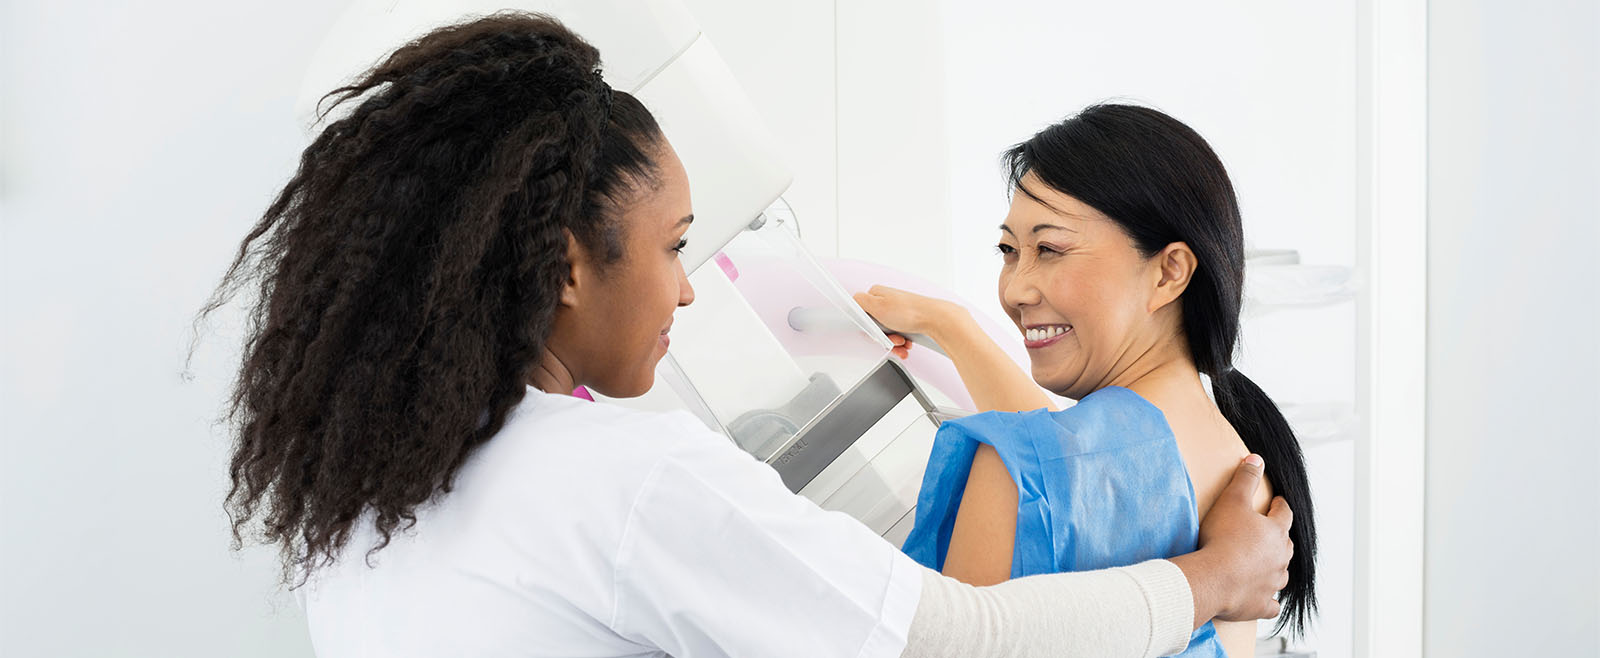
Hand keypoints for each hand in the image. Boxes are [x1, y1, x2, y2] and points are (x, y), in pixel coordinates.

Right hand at [853, 285, 966, 356]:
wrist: (937, 321)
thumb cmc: (911, 312)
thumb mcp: (877, 305)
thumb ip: (859, 302)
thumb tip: (849, 302)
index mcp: (878, 295)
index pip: (862, 316)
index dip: (869, 328)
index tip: (876, 333)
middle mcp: (888, 302)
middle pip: (875, 327)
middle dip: (884, 338)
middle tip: (893, 339)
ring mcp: (898, 312)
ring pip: (887, 334)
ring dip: (894, 343)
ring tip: (903, 344)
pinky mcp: (908, 322)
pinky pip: (899, 336)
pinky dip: (902, 344)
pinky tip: (908, 345)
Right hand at [1170, 455, 1292, 626]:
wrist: (1213, 578)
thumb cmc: (1222, 539)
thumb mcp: (1232, 500)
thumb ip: (1246, 478)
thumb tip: (1257, 458)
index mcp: (1275, 532)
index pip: (1283, 514)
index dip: (1279, 507)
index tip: (1277, 503)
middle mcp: (1280, 558)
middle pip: (1285, 546)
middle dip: (1279, 539)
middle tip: (1269, 534)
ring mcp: (1272, 583)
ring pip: (1281, 574)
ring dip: (1274, 569)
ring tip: (1265, 565)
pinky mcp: (1261, 605)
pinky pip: (1271, 604)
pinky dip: (1269, 601)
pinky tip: (1265, 599)